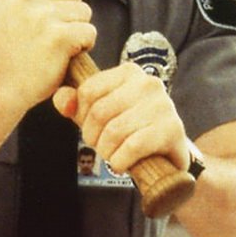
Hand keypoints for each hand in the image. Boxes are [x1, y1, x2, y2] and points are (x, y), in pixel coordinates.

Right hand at [0, 0, 96, 109]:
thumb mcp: (8, 7)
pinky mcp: (59, 36)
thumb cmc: (13, 47)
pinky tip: (63, 55)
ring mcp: (41, 15)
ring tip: (53, 45)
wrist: (2, 85)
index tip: (42, 15)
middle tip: (47, 34)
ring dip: (76, 30)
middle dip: (69, 13)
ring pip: (84, 12)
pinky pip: (89, 32)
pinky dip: (83, 46)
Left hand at [53, 62, 188, 172]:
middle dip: (93, 137)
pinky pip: (132, 146)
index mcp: (129, 72)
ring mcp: (163, 105)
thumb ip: (76, 103)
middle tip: (101, 146)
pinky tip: (122, 164)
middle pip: (99, 112)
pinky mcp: (172, 129)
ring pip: (114, 131)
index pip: (88, 91)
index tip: (91, 128)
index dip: (82, 116)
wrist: (168, 154)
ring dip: (106, 152)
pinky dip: (120, 161)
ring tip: (112, 155)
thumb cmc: (132, 129)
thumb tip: (63, 101)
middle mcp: (148, 83)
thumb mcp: (102, 113)